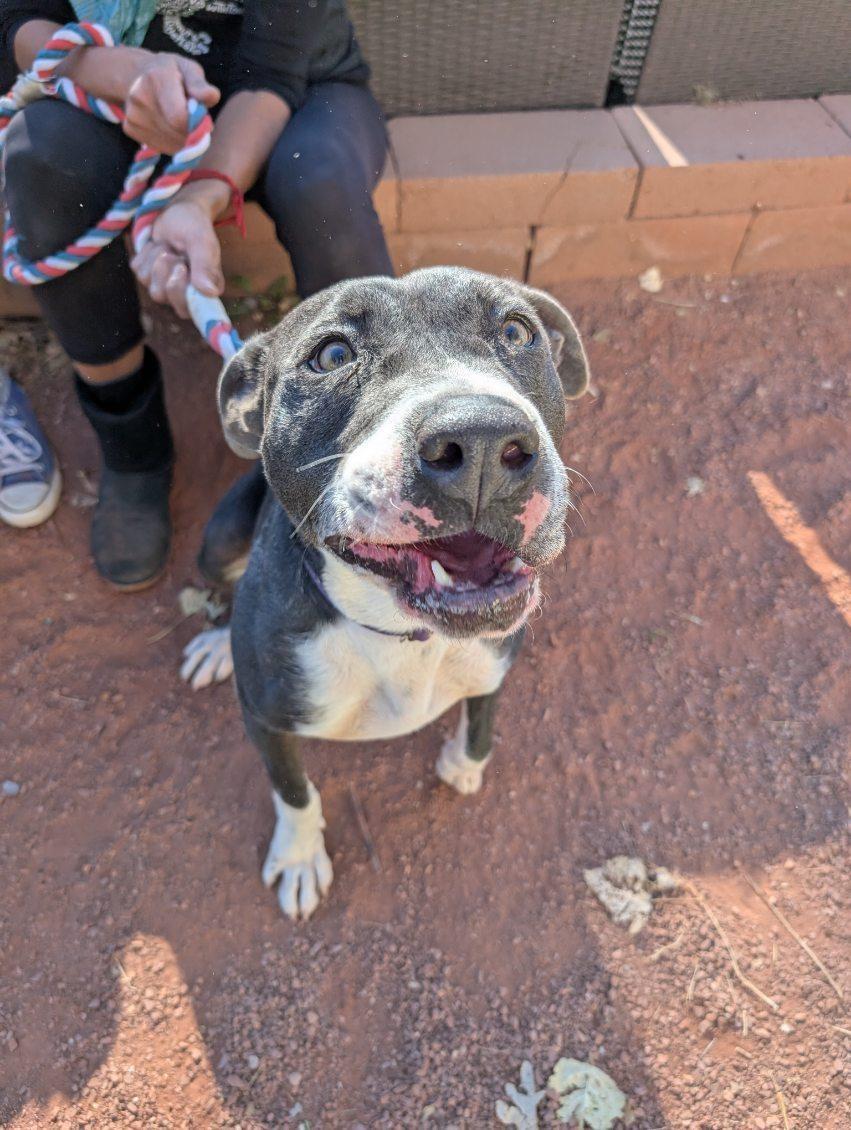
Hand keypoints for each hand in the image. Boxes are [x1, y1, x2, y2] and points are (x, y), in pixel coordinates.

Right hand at [123, 53, 219, 153]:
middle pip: (177, 134)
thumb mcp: (188, 69)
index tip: (199, 114)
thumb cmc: (170, 72)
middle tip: (190, 116)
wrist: (135, 74)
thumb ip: (199, 84)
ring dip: (183, 138)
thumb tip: (211, 96)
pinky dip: (172, 142)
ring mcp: (133, 115)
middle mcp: (140, 98)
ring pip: (172, 145)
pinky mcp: (130, 129)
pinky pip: (162, 147)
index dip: (195, 123)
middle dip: (191, 131)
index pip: (179, 118)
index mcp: (156, 79)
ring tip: (179, 119)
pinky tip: (168, 125)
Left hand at [131, 185, 226, 317]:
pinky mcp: (149, 276)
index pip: (193, 311)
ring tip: (167, 247)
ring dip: (156, 260)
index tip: (181, 269)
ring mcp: (166, 287)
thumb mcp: (201, 240)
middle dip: (166, 271)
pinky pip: (139, 272)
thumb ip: (205, 265)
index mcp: (206, 291)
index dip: (181, 295)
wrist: (177, 210)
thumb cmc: (194, 224)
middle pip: (165, 297)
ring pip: (151, 287)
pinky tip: (158, 246)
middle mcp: (187, 294)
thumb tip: (210, 292)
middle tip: (175, 253)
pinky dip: (145, 255)